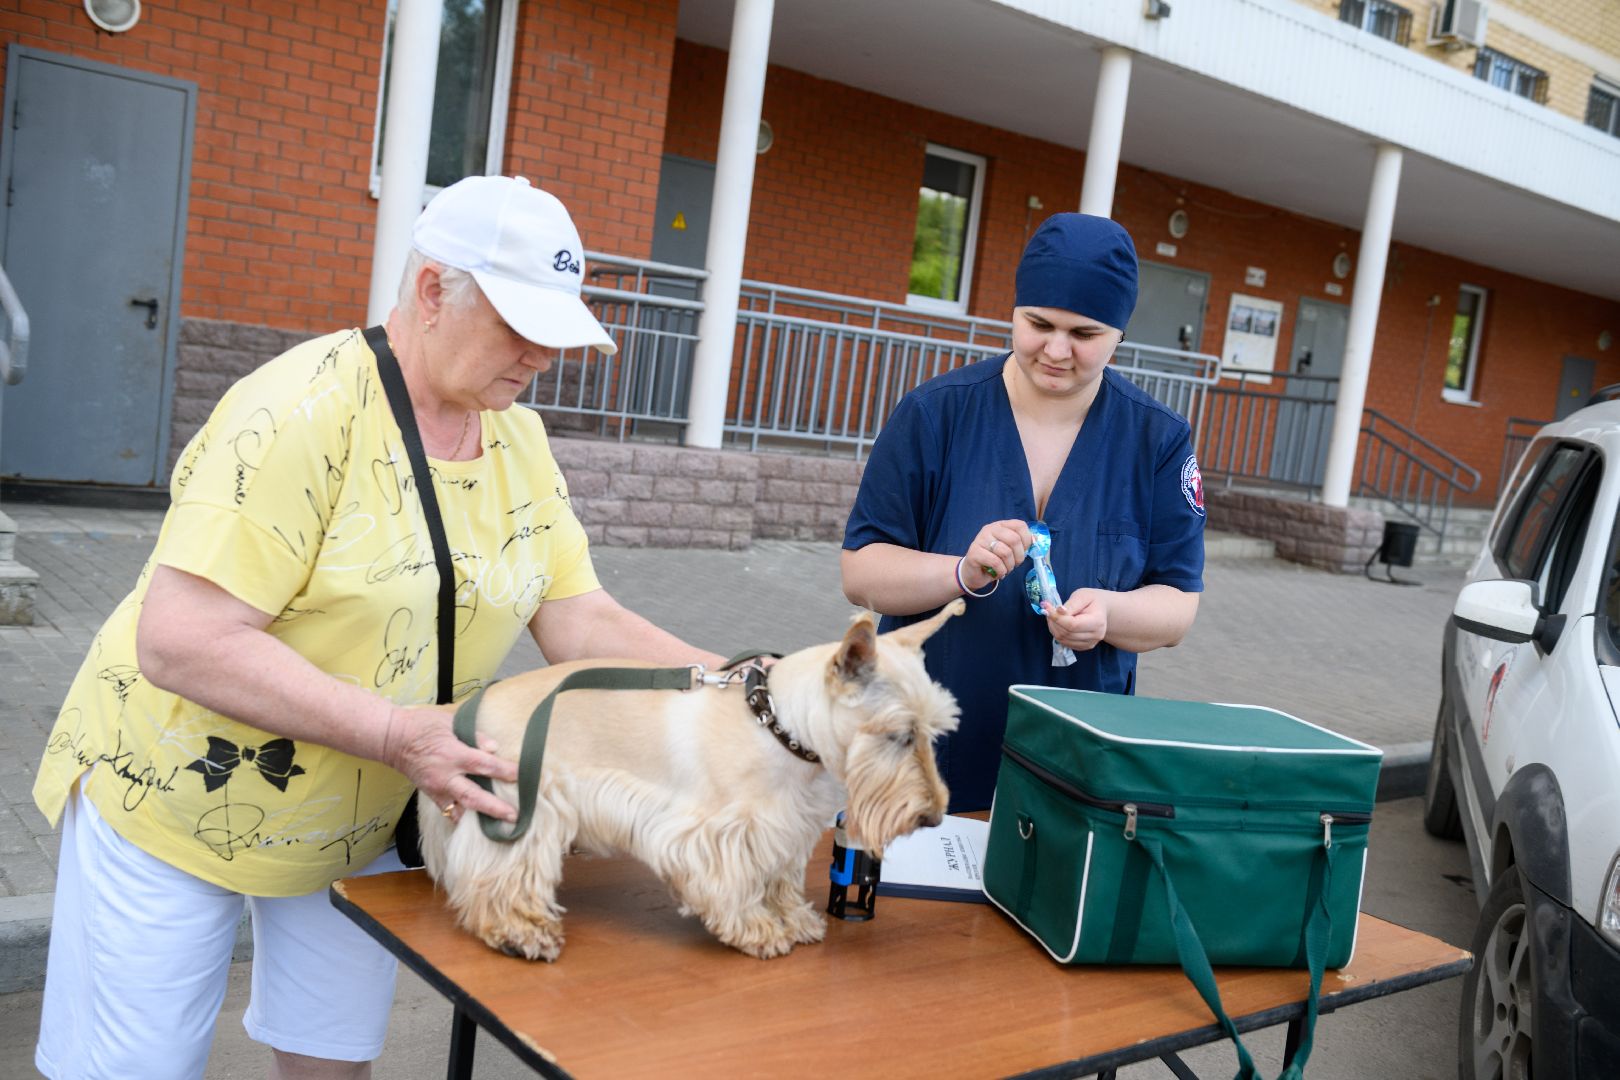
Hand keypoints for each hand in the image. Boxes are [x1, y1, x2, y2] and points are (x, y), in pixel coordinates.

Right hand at [380, 704, 519, 824]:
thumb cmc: (423, 725)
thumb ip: (474, 735)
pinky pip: (447, 810)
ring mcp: (436, 788)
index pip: (483, 765)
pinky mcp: (430, 794)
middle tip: (514, 816)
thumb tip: (493, 748)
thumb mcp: (449, 721)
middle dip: (494, 807)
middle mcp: (445, 775)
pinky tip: (474, 823)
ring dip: (479, 817)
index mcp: (452, 754)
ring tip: (499, 826)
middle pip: (473, 795)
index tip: (521, 776)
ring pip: (460, 808)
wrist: (393, 739)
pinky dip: (460, 817)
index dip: (503, 771)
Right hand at [962, 520, 1033, 591]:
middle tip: (1015, 564)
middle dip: (1019, 556)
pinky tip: (998, 573)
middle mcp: (989, 529)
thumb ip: (1021, 543)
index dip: (1027, 540)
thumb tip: (1035, 540)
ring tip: (1006, 569)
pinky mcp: (974, 552)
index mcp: (1000, 525)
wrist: (973, 573)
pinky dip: (1001, 571)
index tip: (1025, 551)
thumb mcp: (1009, 550)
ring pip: (1005, 552)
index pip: (1019, 525)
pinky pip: (995, 562)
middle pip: (1014, 539)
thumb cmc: (994, 561)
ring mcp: (980, 540)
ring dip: (1010, 565)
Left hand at [1044, 588, 1108, 650]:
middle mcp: (1096, 635)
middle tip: (1048, 610)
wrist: (1101, 610)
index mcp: (1097, 621)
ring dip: (1053, 627)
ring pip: (1063, 639)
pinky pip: (1064, 643)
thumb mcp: (1082, 596)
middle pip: (1066, 633)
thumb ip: (1071, 604)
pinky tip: (1058, 623)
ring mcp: (1090, 643)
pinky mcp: (1083, 647)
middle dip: (1053, 621)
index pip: (1072, 625)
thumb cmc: (1091, 600)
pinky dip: (1057, 633)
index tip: (1046, 607)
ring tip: (1053, 615)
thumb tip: (1059, 611)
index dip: (1056, 617)